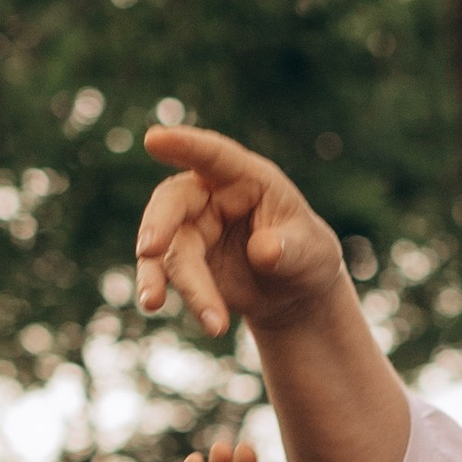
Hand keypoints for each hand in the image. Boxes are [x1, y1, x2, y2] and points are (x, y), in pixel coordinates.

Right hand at [137, 126, 344, 343]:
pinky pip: (165, 275)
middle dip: (159, 224)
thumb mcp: (312, 252)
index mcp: (247, 178)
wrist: (293, 292)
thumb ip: (289, 249)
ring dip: (170, 281)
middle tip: (150, 249)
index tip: (154, 138)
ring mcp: (192, 228)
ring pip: (168, 249)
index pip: (214, 156)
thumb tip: (263, 251)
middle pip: (173, 202)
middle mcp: (211, 196)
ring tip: (190, 316)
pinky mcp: (182, 260)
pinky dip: (171, 295)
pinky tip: (207, 323)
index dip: (185, 146)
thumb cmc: (307, 255)